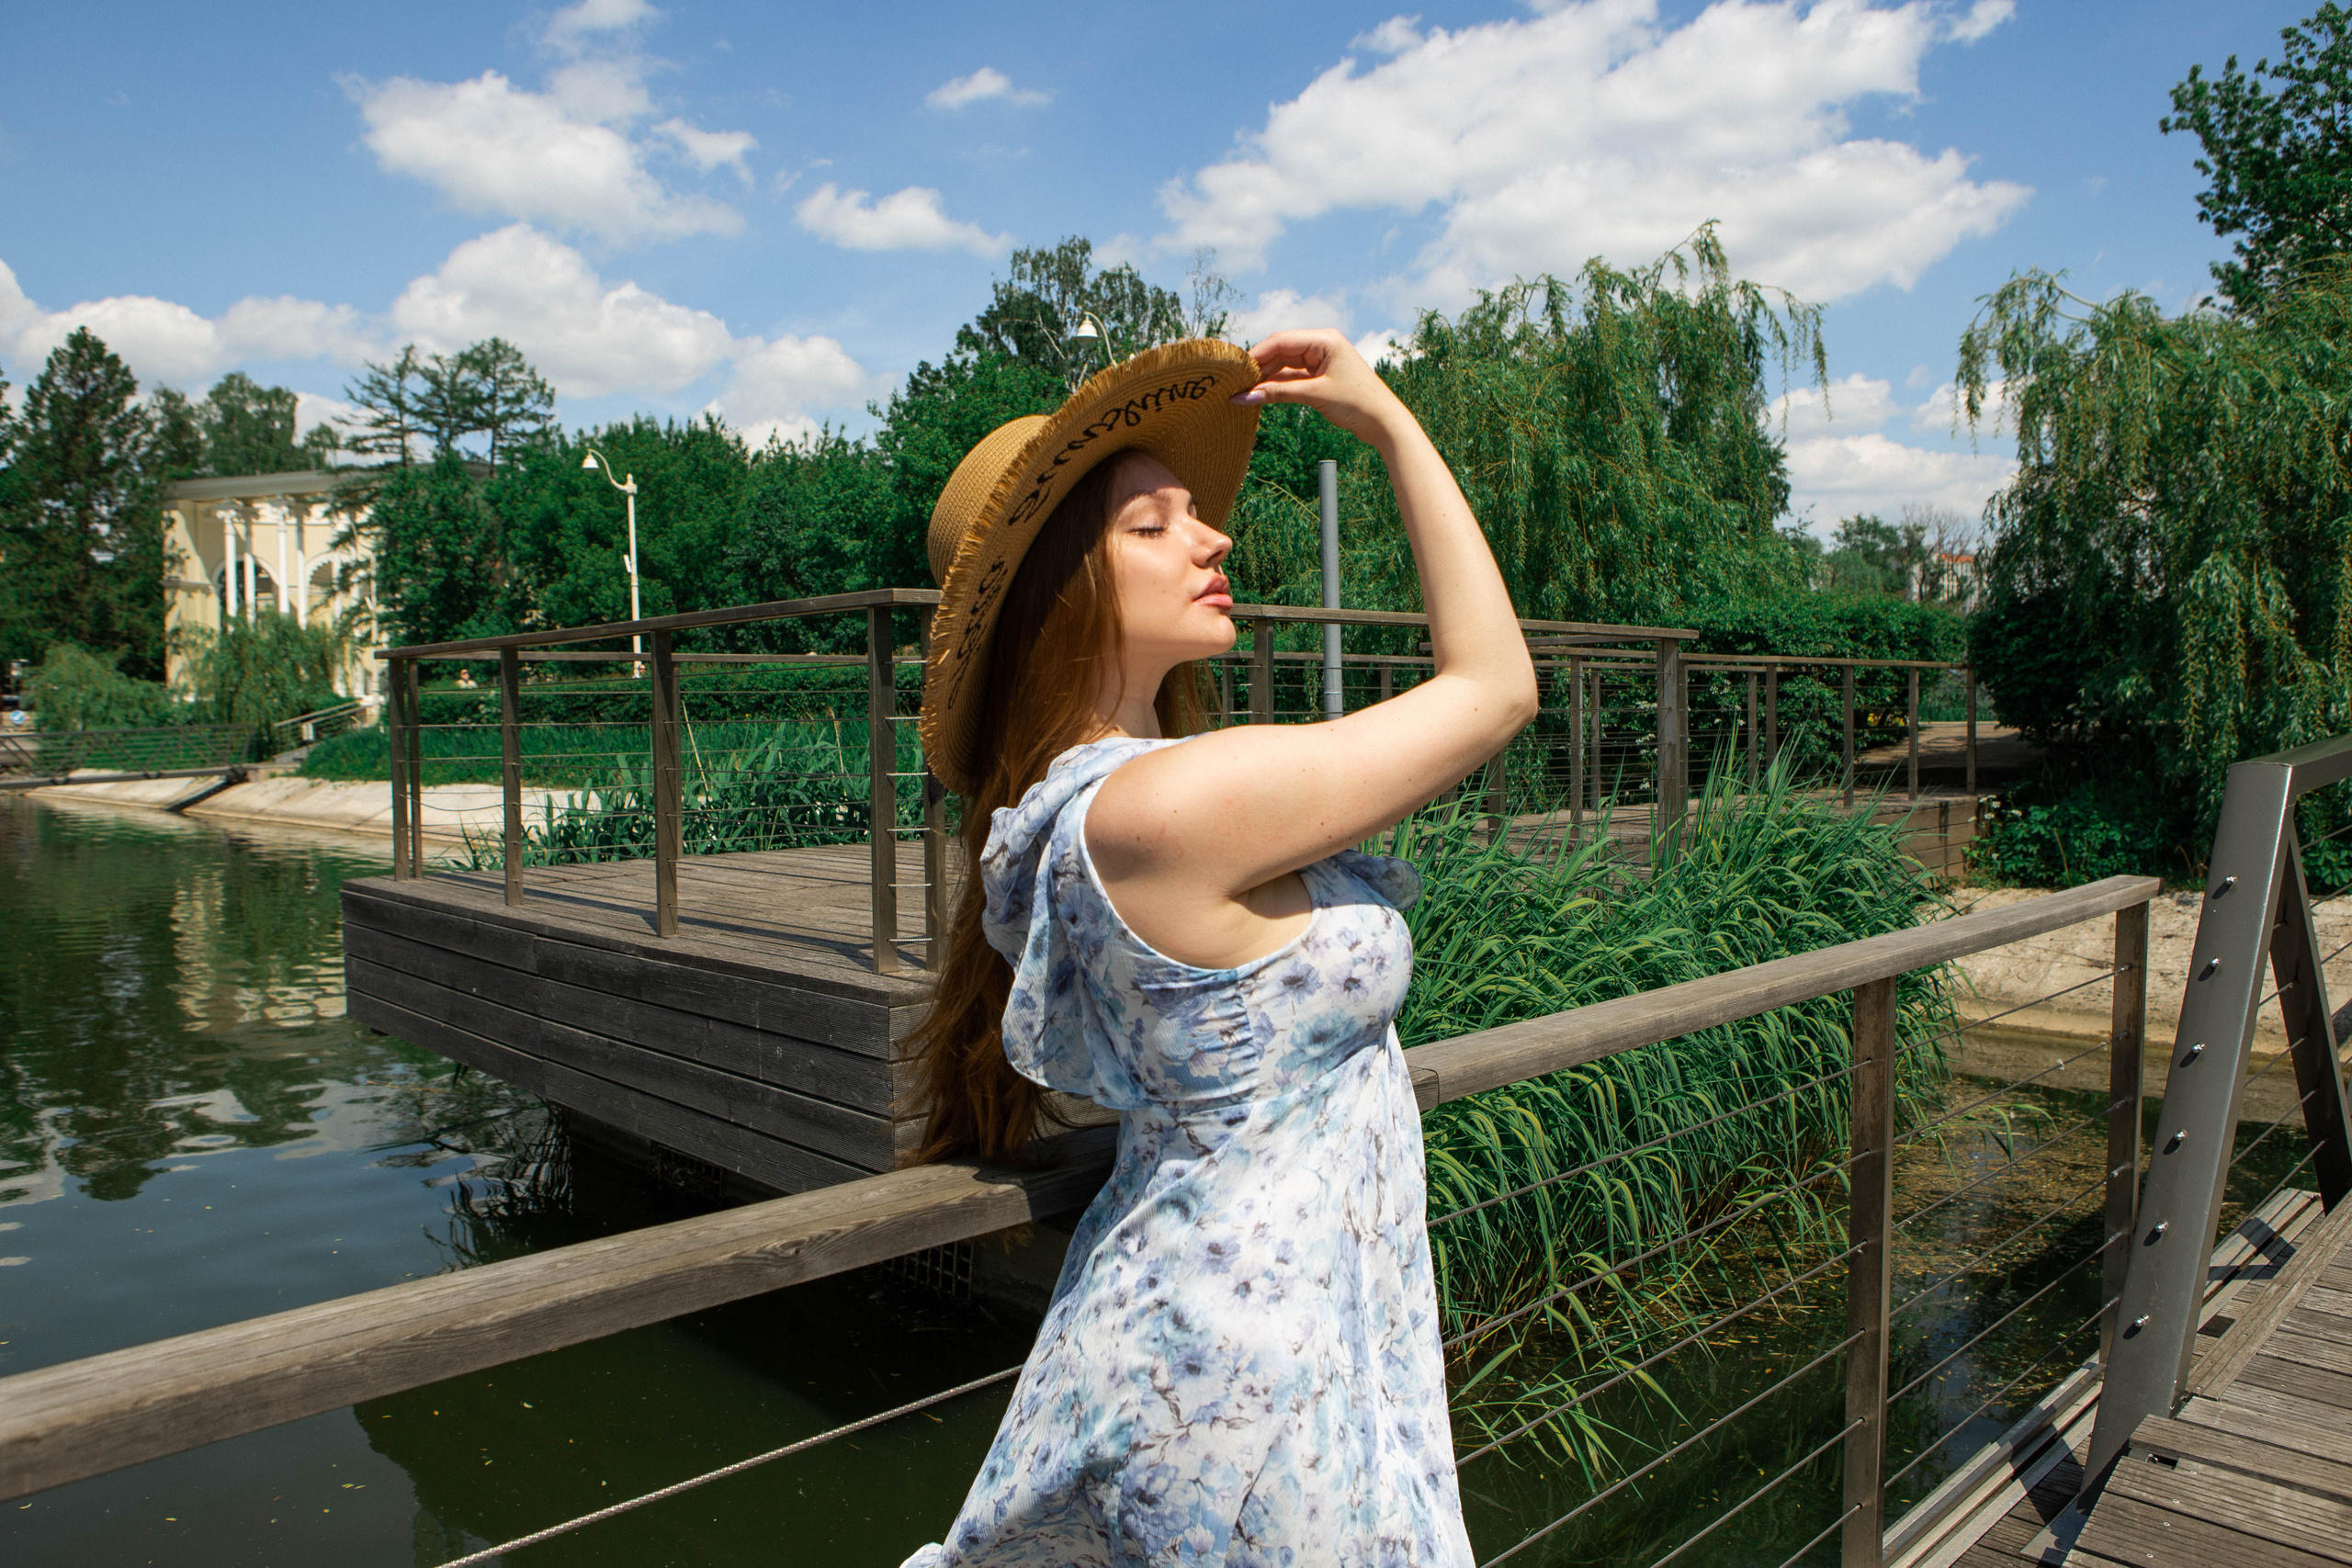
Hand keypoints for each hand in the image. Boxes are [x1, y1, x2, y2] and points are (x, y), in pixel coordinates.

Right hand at [1232, 329, 1405, 443]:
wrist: (1384, 422)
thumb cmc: (1358, 403)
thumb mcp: (1315, 395)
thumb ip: (1278, 393)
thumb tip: (1245, 396)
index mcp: (1324, 339)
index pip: (1281, 340)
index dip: (1257, 354)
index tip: (1237, 370)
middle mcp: (1321, 345)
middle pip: (1280, 351)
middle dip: (1259, 367)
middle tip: (1236, 382)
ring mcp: (1320, 360)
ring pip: (1284, 365)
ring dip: (1266, 378)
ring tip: (1244, 391)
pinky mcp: (1320, 376)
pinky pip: (1292, 377)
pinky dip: (1277, 386)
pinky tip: (1260, 394)